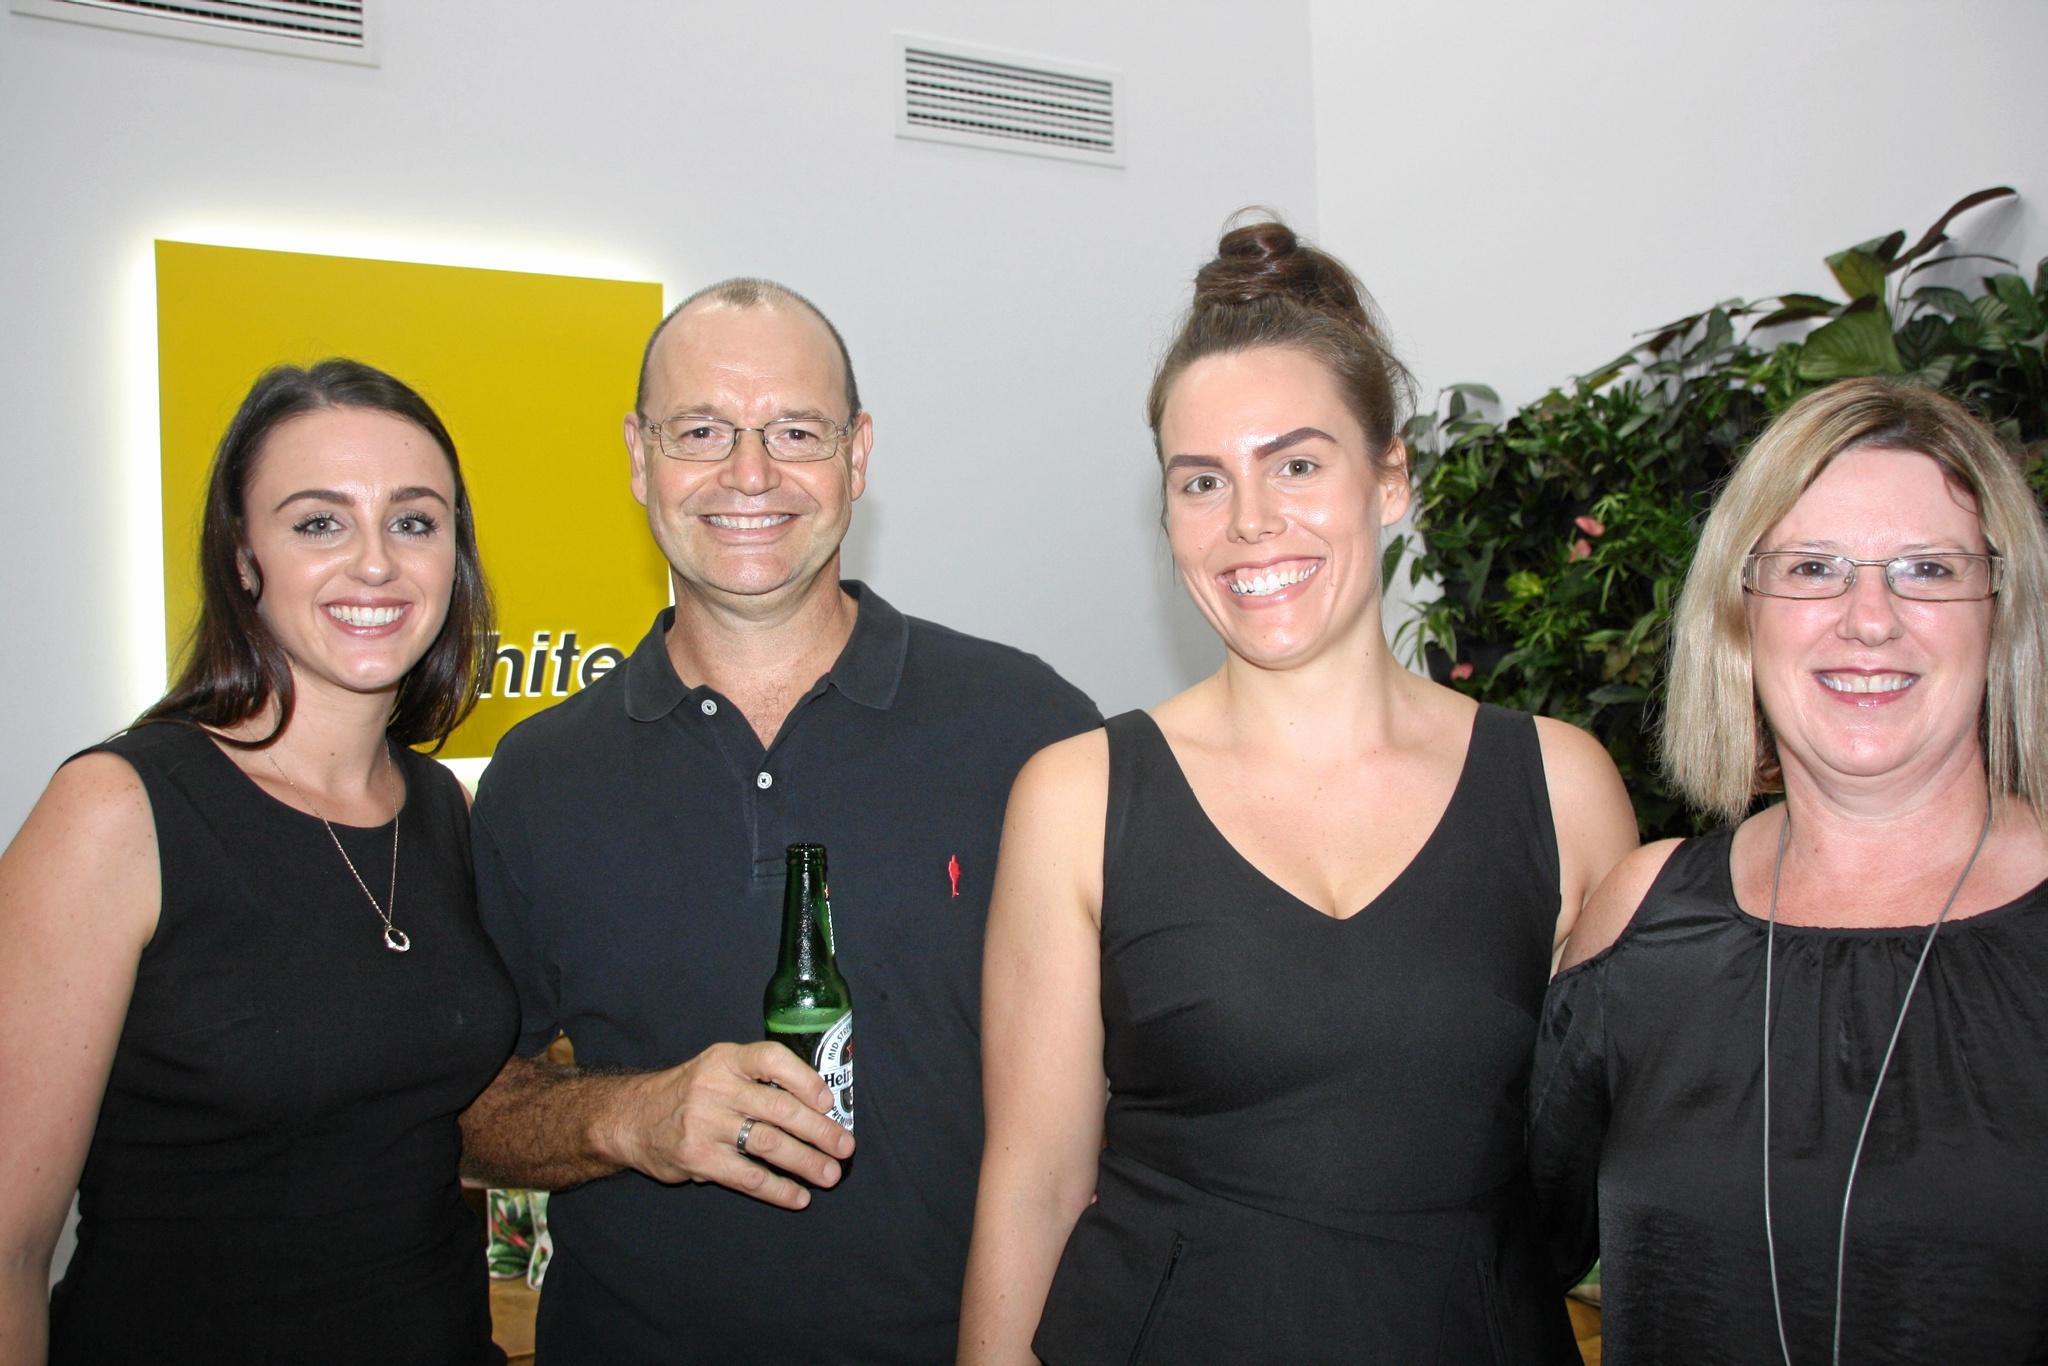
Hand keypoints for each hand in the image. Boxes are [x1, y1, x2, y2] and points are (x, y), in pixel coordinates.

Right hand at [601, 1041, 854, 1208]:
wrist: (632, 1118)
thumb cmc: (689, 1092)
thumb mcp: (717, 1068)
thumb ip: (757, 1079)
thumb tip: (817, 1104)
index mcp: (727, 1059)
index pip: (772, 1059)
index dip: (805, 1079)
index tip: (829, 1100)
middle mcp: (716, 1087)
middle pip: (779, 1108)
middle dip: (819, 1130)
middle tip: (844, 1147)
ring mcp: (705, 1124)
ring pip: (768, 1144)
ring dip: (805, 1162)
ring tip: (829, 1174)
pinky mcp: (698, 1159)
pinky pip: (747, 1176)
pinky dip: (777, 1189)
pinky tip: (798, 1196)